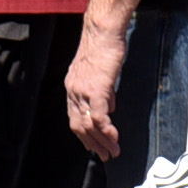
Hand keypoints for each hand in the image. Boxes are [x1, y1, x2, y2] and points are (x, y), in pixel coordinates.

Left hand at [64, 24, 126, 162]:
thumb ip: (102, 91)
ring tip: (114, 152)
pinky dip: (107, 131)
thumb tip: (108, 107)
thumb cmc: (104, 48)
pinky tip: (115, 139)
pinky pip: (100, 118)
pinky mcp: (96, 90)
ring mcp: (82, 91)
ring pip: (89, 125)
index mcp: (72, 88)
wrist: (103, 32)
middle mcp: (73, 91)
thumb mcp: (99, 73)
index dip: (84, 134)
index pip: (74, 117)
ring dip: (102, 142)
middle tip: (104, 156)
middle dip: (92, 143)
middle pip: (79, 126)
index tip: (93, 146)